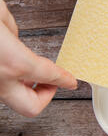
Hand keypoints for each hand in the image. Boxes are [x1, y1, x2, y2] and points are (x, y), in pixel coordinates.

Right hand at [0, 0, 76, 116]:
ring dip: (22, 88)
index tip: (72, 81)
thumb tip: (10, 37)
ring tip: (25, 70)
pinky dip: (5, 80)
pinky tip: (4, 63)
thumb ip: (9, 28)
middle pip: (32, 107)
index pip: (50, 76)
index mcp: (14, 63)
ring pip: (11, 99)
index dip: (65, 79)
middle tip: (50, 81)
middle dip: (45, 97)